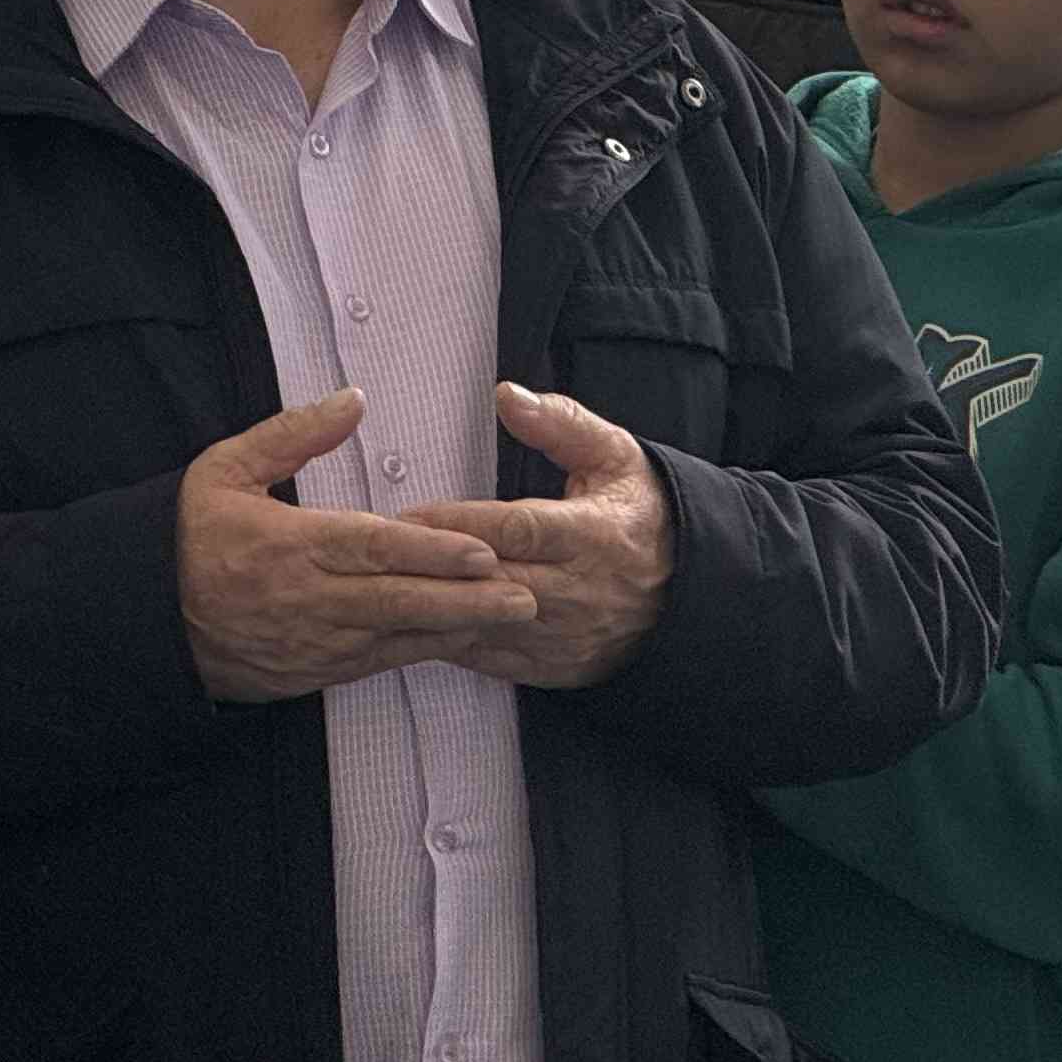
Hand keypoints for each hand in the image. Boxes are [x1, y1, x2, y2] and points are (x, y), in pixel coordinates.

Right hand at [178, 386, 539, 705]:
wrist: (145, 618)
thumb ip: (293, 434)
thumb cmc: (188, 536)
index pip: (373, 548)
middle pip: (401, 601)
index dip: (432, 551)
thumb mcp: (225, 469)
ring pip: (398, 639)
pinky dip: (422, 652)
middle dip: (468, 601)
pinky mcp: (312, 672)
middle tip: (527, 597)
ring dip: (457, 629)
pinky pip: (378, 664)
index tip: (482, 550)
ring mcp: (313, 643)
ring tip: (512, 621)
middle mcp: (308, 600)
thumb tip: (354, 399)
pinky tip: (461, 641)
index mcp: (290, 545)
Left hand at [396, 384, 675, 689]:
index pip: (517, 529)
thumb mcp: (613, 456)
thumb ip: (559, 424)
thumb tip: (506, 394)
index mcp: (592, 534)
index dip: (461, 524)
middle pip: (492, 582)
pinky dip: (447, 645)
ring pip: (485, 627)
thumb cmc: (640, 512)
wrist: (687, 590)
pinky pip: (491, 659)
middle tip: (373, 553)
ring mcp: (565, 635)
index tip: (411, 514)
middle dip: (431, 570)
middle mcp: (577, 590)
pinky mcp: (554, 667)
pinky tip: (407, 628)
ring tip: (376, 593)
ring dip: (431, 613)